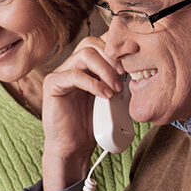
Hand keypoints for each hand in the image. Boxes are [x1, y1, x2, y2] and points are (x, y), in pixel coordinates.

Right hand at [41, 36, 124, 190]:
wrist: (75, 148)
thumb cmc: (93, 125)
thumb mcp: (113, 99)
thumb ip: (120, 81)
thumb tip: (137, 67)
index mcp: (86, 66)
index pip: (100, 43)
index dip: (117, 45)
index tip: (135, 55)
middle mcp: (72, 65)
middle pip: (92, 43)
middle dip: (112, 56)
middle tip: (125, 74)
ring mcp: (61, 73)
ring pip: (85, 54)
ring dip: (105, 70)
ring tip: (116, 89)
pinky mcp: (53, 85)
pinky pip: (74, 75)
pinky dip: (94, 83)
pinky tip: (105, 95)